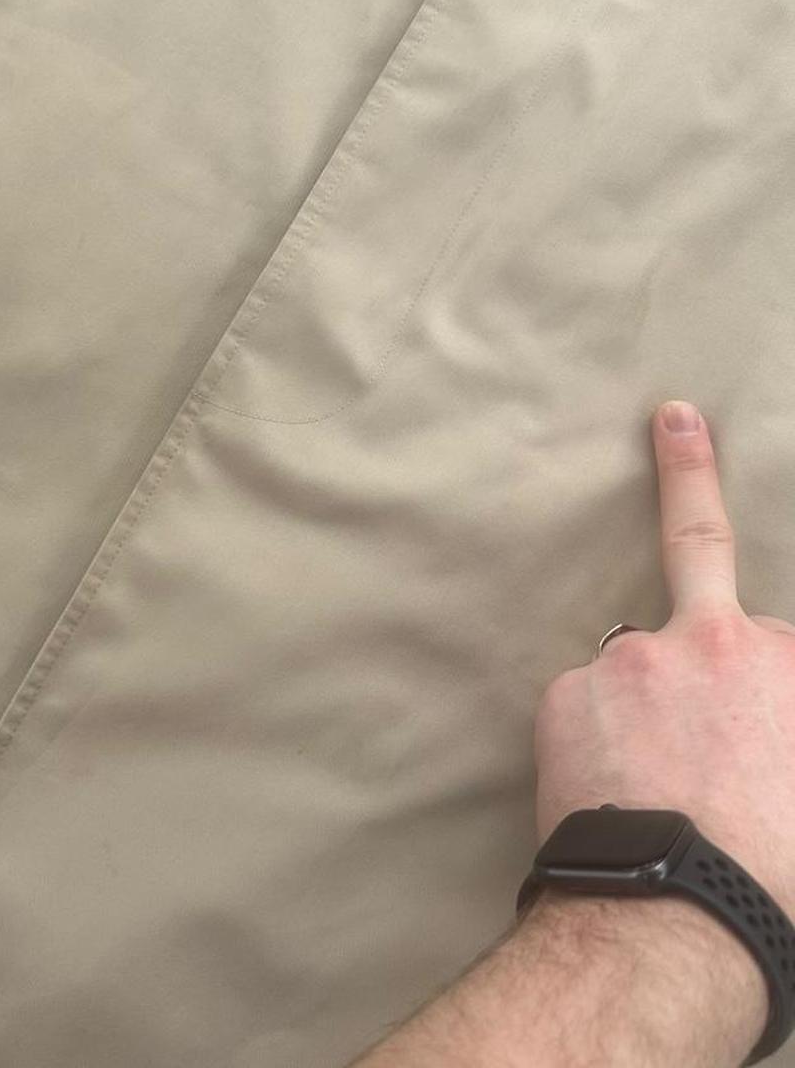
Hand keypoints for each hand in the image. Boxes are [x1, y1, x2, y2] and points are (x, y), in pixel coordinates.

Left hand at [535, 399, 794, 919]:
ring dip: (638, 704)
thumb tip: (757, 729)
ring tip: (648, 781)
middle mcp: (712, 642)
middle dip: (686, 472)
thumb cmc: (779, 876)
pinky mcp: (566, 692)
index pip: (775, 642)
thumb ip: (777, 728)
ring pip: (632, 664)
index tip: (740, 626)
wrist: (681, 921)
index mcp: (786, 664)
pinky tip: (607, 793)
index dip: (761, 676)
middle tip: (673, 418)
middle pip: (699, 554)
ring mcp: (631, 660)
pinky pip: (582, 708)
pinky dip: (593, 740)